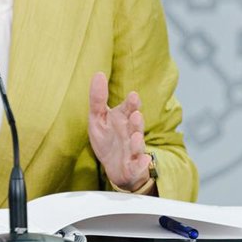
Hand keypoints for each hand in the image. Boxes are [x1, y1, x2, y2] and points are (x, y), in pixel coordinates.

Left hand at [87, 72, 151, 191]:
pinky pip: (138, 165)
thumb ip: (98, 98)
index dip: (131, 103)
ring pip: (137, 145)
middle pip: (135, 126)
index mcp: (122, 119)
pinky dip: (141, 163)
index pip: (128, 109)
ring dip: (138, 141)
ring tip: (136, 136)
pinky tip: (143, 159)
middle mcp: (130, 132)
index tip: (133, 96)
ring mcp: (133, 150)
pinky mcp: (133, 166)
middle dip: (136, 121)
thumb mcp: (98, 118)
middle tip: (136, 115)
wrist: (115, 167)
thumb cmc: (108, 139)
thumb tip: (98, 73)